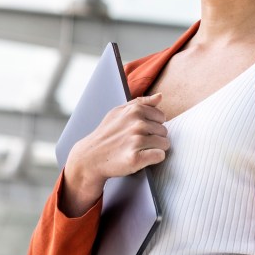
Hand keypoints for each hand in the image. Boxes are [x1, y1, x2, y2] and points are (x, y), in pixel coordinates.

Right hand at [60, 93, 169, 216]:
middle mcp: (137, 124)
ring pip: (164, 144)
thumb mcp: (119, 112)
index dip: (152, 125)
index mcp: (135, 110)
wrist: (90, 157)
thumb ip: (141, 102)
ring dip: (154, 149)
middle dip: (154, 137)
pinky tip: (141, 158)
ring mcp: (137, 141)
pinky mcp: (136, 158)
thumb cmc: (107, 133)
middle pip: (164, 131)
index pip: (161, 117)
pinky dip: (153, 159)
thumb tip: (160, 96)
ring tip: (138, 149)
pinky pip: (160, 156)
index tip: (138, 131)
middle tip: (136, 142)